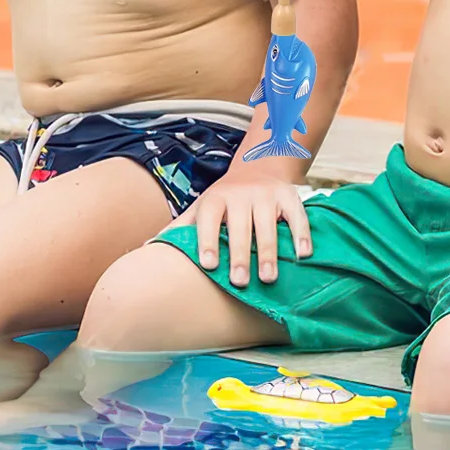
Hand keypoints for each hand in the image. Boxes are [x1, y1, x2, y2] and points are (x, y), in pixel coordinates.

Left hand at [185, 174, 309, 287]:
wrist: (258, 167)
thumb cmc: (224, 200)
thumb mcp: (201, 208)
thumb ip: (179, 228)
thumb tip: (146, 249)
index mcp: (214, 200)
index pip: (209, 220)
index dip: (207, 241)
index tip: (208, 265)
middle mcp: (239, 195)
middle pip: (240, 227)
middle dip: (239, 255)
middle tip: (239, 282)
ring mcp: (266, 195)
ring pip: (268, 225)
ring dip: (269, 252)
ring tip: (268, 278)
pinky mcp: (289, 196)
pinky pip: (297, 216)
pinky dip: (301, 235)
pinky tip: (302, 255)